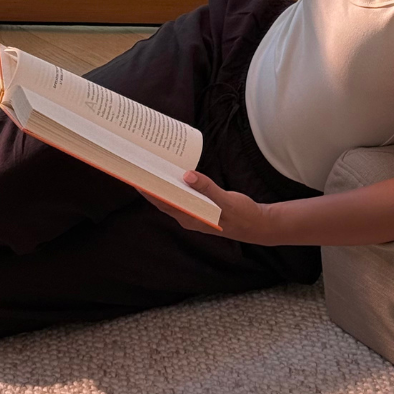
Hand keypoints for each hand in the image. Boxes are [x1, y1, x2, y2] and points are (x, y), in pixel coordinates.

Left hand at [141, 170, 277, 244]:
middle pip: (164, 200)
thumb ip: (207, 188)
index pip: (163, 203)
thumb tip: (187, 175)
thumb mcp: (225, 201)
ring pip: (172, 198)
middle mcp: (188, 217)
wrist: (256, 225)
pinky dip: (176, 186)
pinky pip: (182, 196)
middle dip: (151, 186)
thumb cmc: (241, 215)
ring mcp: (194, 213)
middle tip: (140, 168)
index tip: (137, 178)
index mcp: (191, 217)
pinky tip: (175, 175)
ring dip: (162, 185)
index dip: (149, 191)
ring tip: (153, 169)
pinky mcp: (201, 208)